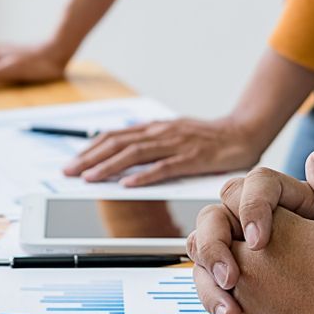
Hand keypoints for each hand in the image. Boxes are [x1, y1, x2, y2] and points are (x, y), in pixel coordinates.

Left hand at [63, 116, 261, 186]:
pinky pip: (163, 168)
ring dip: (108, 167)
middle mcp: (160, 132)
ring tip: (89, 179)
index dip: (90, 148)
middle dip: (89, 158)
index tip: (73, 161)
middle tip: (69, 172)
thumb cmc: (208, 139)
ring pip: (134, 154)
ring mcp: (176, 144)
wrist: (244, 132)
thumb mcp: (174, 136)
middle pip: (117, 143)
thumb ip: (151, 145)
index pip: (114, 136)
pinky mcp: (192, 158)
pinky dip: (143, 176)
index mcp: (154, 128)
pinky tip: (127, 185)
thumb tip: (123, 160)